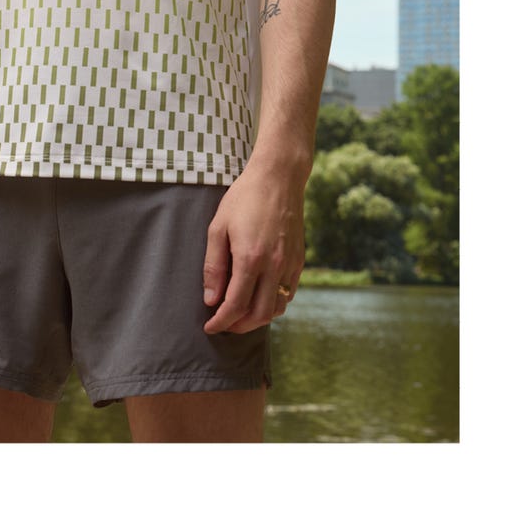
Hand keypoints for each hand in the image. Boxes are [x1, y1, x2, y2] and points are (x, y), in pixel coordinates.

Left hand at [203, 162, 306, 334]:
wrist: (278, 180)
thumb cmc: (242, 200)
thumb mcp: (218, 228)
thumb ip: (214, 266)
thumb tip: (211, 299)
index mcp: (250, 259)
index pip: (235, 304)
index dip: (221, 321)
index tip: (209, 327)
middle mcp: (274, 266)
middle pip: (259, 314)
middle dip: (239, 326)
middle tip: (223, 325)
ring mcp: (290, 265)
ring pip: (277, 308)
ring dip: (258, 318)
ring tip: (239, 315)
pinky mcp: (299, 261)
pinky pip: (288, 294)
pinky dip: (273, 304)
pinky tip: (258, 299)